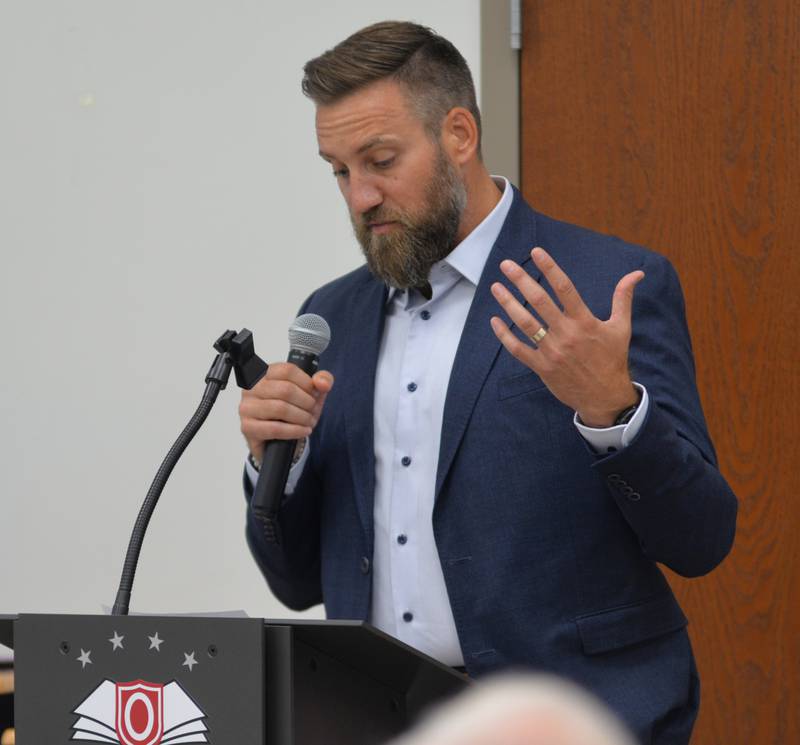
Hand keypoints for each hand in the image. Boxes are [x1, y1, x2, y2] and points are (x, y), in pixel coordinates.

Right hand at [239, 362, 333, 460]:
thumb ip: (322, 380)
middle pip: (286, 390)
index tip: (315, 394)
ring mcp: (247, 407)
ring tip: (309, 422)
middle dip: (306, 403)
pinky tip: (303, 431)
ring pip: (280, 408)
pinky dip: (294, 431)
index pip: (287, 370)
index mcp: (265, 373)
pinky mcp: (248, 427)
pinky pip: (274, 428)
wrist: (279, 439)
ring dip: (301, 417)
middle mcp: (252, 387)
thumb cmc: (293, 409)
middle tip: (313, 411)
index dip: (307, 383)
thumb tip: (322, 383)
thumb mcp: (311, 392)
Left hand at [490, 247, 643, 426]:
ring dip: (508, 303)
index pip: (565, 288)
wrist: (605, 398)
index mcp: (585, 321)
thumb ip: (623, 298)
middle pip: (539, 301)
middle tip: (506, 264)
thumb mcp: (622, 327)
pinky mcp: (542, 367)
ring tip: (495, 287)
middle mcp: (567, 334)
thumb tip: (637, 273)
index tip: (536, 252)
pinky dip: (505, 336)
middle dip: (521, 280)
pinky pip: (518, 349)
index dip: (550, 268)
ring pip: (525, 323)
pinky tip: (495, 321)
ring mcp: (552, 351)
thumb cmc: (613, 359)